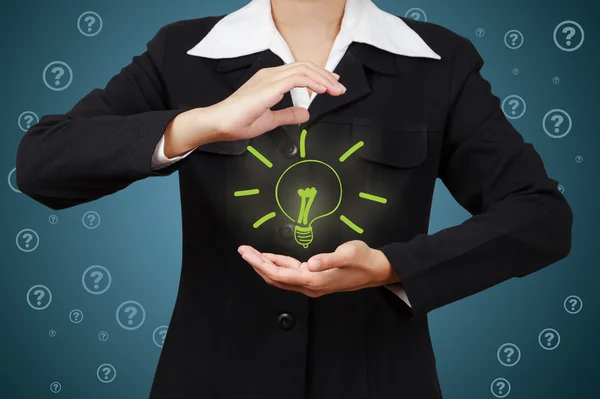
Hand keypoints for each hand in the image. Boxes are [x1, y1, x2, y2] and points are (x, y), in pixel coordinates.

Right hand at [212, 61, 345, 140]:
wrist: (221, 124)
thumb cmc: (238, 122)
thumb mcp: (271, 120)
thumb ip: (288, 115)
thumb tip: (305, 114)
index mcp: (269, 80)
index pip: (299, 71)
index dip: (318, 76)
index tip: (331, 85)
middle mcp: (270, 75)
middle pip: (305, 67)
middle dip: (326, 76)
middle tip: (339, 88)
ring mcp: (270, 78)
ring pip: (304, 70)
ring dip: (323, 79)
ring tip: (335, 90)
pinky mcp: (270, 85)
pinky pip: (297, 78)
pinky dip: (312, 82)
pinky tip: (322, 90)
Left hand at [237, 240, 400, 297]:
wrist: (376, 270)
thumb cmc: (363, 260)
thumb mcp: (348, 254)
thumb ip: (328, 259)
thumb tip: (310, 263)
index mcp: (314, 280)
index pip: (279, 275)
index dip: (260, 264)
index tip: (247, 253)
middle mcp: (309, 286)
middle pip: (275, 278)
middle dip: (256, 264)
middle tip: (243, 250)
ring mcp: (311, 284)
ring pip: (281, 277)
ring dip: (265, 265)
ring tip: (251, 253)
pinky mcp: (314, 278)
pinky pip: (290, 273)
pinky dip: (278, 265)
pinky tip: (270, 258)